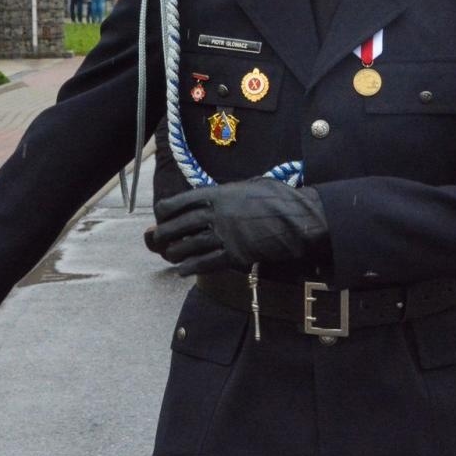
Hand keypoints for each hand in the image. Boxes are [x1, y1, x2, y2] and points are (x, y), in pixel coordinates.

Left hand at [152, 179, 329, 276]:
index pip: (181, 201)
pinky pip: (206, 263)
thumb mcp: (251, 185)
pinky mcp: (235, 255)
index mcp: (219, 193)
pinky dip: (191, 267)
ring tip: (170, 255)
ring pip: (189, 246)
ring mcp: (225, 235)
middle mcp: (217, 214)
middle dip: (165, 233)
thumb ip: (231, 191)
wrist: (299, 220)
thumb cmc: (280, 199)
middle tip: (157, 239)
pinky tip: (182, 271)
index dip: (166, 210)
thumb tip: (221, 195)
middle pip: (180, 225)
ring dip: (175, 252)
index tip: (160, 214)